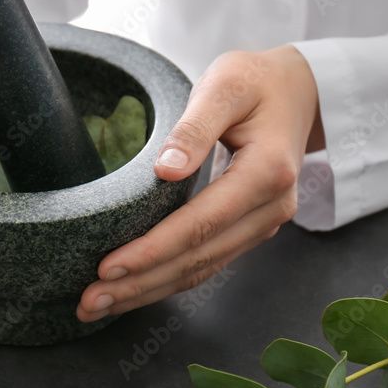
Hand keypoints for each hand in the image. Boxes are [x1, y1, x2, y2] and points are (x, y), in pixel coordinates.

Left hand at [76, 46, 324, 321]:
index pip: (201, 223)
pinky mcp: (249, 228)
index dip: (153, 250)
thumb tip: (166, 170)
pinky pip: (206, 261)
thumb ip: (195, 126)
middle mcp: (270, 208)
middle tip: (88, 302)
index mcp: (266, 173)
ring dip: (149, 291)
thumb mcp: (226, 85)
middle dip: (140, 284)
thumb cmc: (257, 81)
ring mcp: (263, 223)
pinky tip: (134, 289)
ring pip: (201, 269)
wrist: (299, 91)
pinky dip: (168, 279)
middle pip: (198, 259)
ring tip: (98, 305)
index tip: (108, 267)